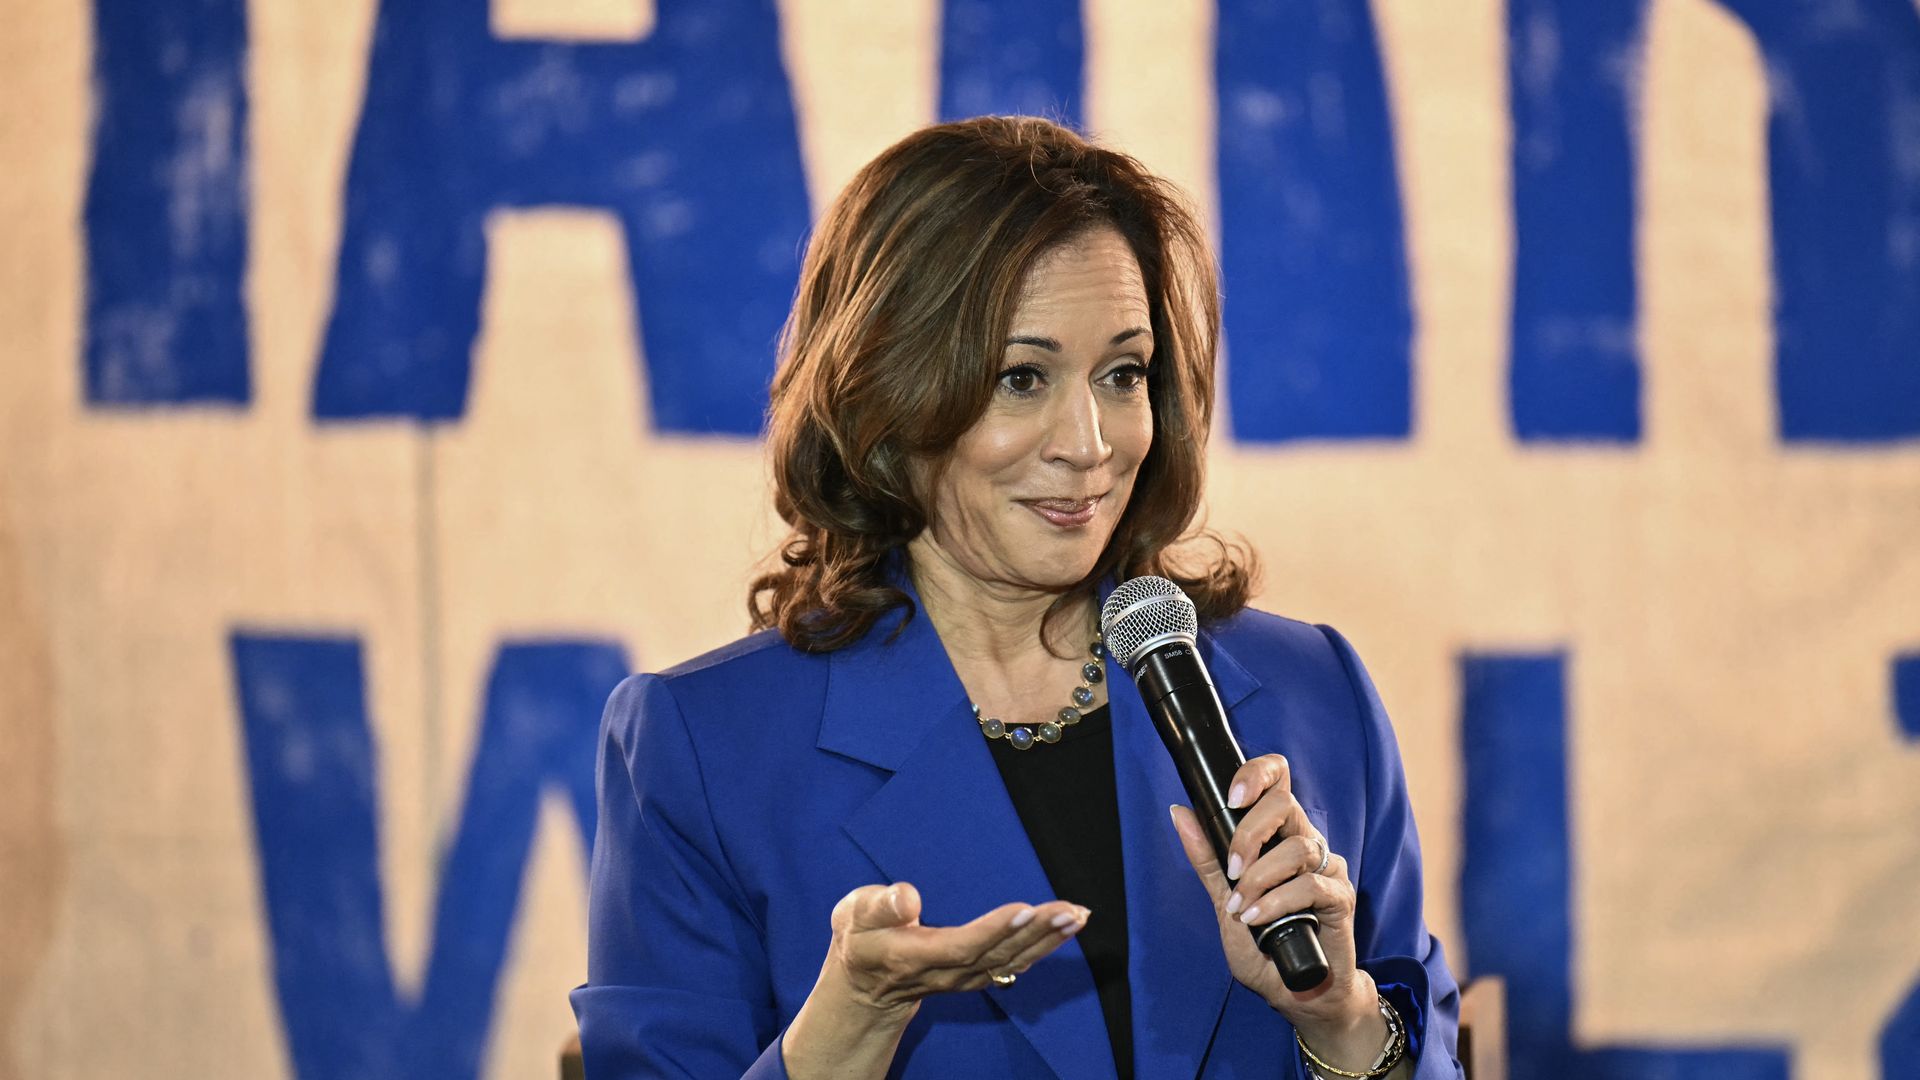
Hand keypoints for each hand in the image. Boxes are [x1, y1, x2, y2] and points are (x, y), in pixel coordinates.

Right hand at [826, 881, 1088, 1016]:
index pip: (960, 947)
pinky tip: (1065, 929)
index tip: (1024, 910)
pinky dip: (1044, 947)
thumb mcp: (854, 915)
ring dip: (1048, 940)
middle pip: (996, 955)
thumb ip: (880, 906)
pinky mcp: (977, 974)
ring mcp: (965, 978)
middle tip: (1069, 911)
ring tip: (1077, 916)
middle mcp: (946, 973)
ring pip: (1011, 961)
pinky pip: (1015, 963)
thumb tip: (908, 897)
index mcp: (914, 957)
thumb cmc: (861, 937)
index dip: (993, 931)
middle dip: (1035, 934)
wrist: (866, 985)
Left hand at [1170, 754, 1387, 1067]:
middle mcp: (1306, 843)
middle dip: (1250, 832)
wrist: (1297, 991)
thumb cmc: (1264, 945)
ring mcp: (1327, 868)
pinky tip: (1258, 919)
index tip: (1232, 797)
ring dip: (1260, 878)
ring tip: (1240, 908)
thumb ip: (1207, 858)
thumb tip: (1180, 812)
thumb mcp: (1224, 900)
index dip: (1258, 774)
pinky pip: (1311, 886)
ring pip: (1298, 847)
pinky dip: (1278, 902)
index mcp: (1278, 835)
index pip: (1278, 779)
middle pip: (1286, 803)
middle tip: (1232, 868)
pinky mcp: (1341, 897)